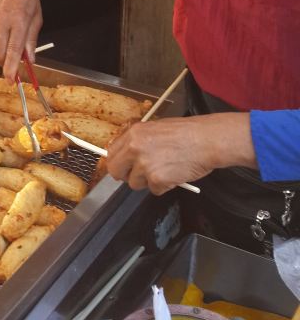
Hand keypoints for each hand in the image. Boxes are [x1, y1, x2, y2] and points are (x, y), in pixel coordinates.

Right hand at [0, 0, 42, 81]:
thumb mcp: (36, 20)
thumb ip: (31, 42)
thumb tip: (29, 61)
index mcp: (19, 22)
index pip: (13, 51)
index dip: (11, 68)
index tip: (11, 80)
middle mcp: (1, 20)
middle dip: (5, 61)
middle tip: (12, 60)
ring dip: (0, 48)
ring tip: (7, 34)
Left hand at [106, 112, 255, 194]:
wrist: (207, 140)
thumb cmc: (187, 133)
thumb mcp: (156, 128)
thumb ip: (139, 140)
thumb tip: (126, 154)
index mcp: (134, 133)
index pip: (112, 153)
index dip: (118, 163)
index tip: (123, 167)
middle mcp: (135, 148)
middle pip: (115, 171)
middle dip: (126, 176)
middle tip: (139, 176)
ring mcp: (145, 165)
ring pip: (135, 183)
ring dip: (148, 181)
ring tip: (166, 169)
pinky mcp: (157, 179)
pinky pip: (154, 190)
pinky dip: (164, 187)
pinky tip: (174, 174)